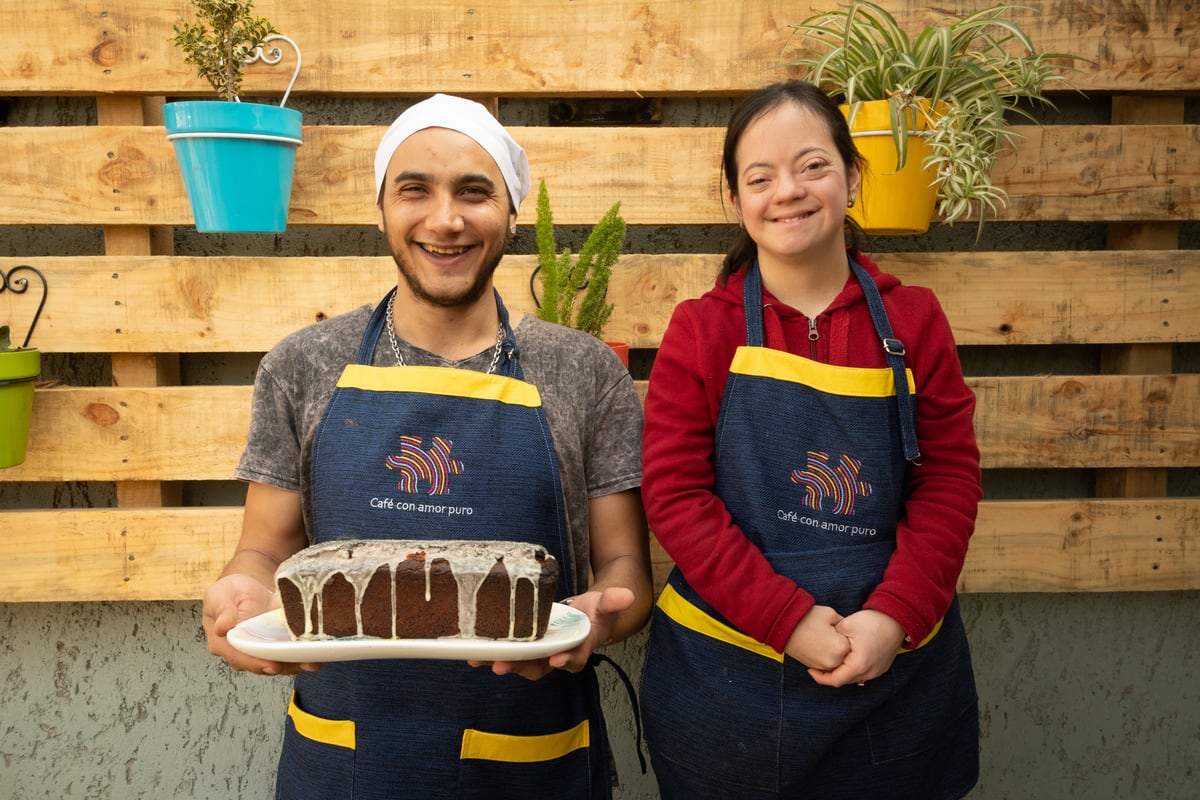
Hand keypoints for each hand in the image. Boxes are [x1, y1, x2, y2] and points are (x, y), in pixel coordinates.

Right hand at [202, 574, 319, 675]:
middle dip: (285, 667)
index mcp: (224, 644)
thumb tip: (221, 628)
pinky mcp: (277, 645)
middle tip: (303, 664)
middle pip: (263, 665)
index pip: (240, 657)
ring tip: (315, 662)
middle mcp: (243, 652)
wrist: (245, 588)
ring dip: (298, 664)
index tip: (272, 665)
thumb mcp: (220, 595)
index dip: (256, 663)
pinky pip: (289, 653)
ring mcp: (262, 650)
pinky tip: (318, 653)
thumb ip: (222, 610)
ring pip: (280, 662)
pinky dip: (303, 654)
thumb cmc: (228, 593)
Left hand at [469, 586, 634, 680]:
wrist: (586, 617)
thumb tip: (626, 595)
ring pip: (520, 664)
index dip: (566, 659)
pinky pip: (509, 655)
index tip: (556, 660)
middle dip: (519, 667)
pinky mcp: (526, 648)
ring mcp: (540, 655)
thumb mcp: (606, 604)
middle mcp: (558, 656)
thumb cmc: (596, 612)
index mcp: (580, 648)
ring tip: (479, 661)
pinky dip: (492, 656)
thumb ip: (613, 601)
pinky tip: (473, 653)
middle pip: (539, 667)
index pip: (574, 658)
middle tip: (501, 666)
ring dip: (500, 663)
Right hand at [783, 604, 850, 670]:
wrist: (783, 626)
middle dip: (841, 643)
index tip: (837, 627)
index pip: (854, 642)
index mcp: (841, 648)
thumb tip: (848, 630)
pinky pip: (826, 663)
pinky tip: (818, 643)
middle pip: (846, 653)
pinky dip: (825, 655)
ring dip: (834, 651)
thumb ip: (844, 624)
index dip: (846, 633)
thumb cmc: (807, 618)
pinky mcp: (813, 666)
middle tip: (830, 632)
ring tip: (823, 637)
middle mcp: (834, 661)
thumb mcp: (831, 614)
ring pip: (837, 660)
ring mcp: (823, 666)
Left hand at [807, 609, 904, 686]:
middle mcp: (869, 673)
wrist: (897, 620)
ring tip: (829, 661)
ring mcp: (876, 672)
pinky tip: (844, 659)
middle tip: (817, 664)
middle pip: (844, 681)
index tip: (810, 669)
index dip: (820, 677)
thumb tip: (823, 643)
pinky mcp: (881, 668)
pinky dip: (851, 669)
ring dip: (840, 672)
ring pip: (853, 678)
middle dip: (829, 674)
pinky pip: (862, 673)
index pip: (835, 680)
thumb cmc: (873, 622)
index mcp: (859, 665)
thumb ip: (832, 637)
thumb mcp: (846, 625)